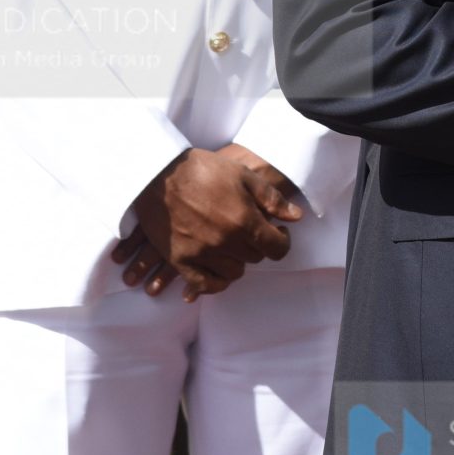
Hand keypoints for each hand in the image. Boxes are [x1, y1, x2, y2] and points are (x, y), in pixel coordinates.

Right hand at [114, 144, 303, 299]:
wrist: (157, 173)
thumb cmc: (202, 169)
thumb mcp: (242, 175)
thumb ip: (272, 199)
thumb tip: (296, 217)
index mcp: (244, 220)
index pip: (277, 249)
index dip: (282, 242)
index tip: (277, 233)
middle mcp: (225, 242)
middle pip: (255, 259)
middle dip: (257, 246)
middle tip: (250, 233)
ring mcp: (202, 254)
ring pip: (233, 273)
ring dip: (237, 261)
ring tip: (233, 246)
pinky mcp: (180, 260)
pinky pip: (204, 284)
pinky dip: (214, 283)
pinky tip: (217, 271)